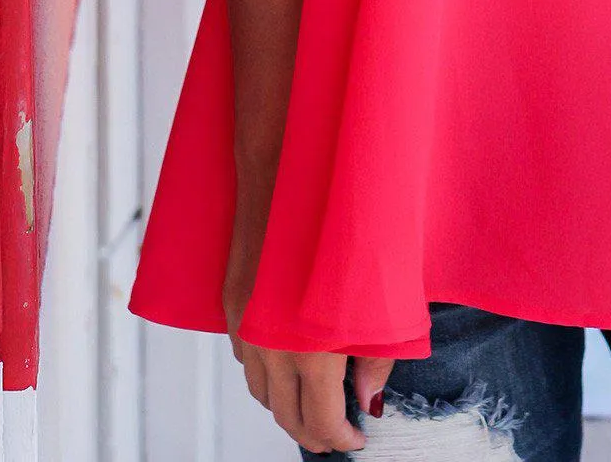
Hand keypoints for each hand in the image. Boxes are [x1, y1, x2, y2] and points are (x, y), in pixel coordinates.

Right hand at [223, 233, 394, 450]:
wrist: (288, 175)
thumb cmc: (343, 226)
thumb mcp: (378, 294)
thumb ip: (375, 355)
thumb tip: (369, 398)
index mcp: (310, 350)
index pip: (319, 421)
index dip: (341, 439)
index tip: (358, 438)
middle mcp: (271, 348)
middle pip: (285, 415)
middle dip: (312, 432)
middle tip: (337, 432)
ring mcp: (246, 327)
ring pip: (259, 391)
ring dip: (286, 404)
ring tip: (314, 402)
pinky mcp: (232, 305)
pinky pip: (244, 358)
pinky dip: (265, 373)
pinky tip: (287, 363)